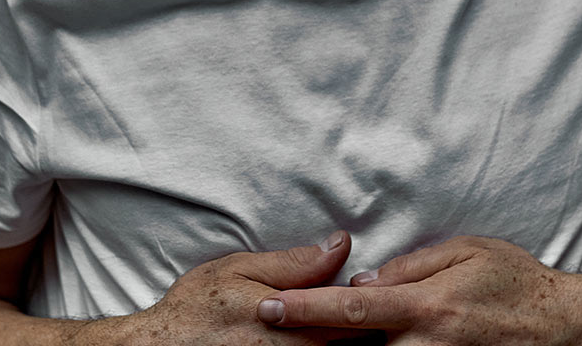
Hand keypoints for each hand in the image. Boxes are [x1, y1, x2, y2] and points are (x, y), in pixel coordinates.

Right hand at [120, 231, 379, 344]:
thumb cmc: (198, 307)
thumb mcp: (240, 270)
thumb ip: (295, 263)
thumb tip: (340, 245)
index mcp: (291, 322)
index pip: (353, 316)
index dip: (375, 303)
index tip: (382, 292)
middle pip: (354, 344)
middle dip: (370, 327)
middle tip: (381, 311)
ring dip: (351, 340)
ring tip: (362, 330)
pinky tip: (328, 341)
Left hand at [256, 235, 581, 345]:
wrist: (568, 327)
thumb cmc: (514, 279)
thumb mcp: (464, 251)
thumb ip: (410, 266)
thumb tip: (362, 280)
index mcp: (427, 305)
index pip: (351, 307)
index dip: (306, 308)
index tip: (270, 307)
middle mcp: (429, 344)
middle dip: (317, 342)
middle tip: (278, 327)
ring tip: (312, 340)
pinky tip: (369, 345)